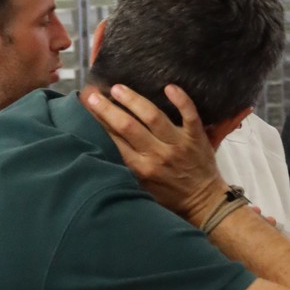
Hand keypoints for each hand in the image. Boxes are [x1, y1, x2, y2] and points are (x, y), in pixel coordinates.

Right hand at [81, 82, 220, 223]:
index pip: (113, 140)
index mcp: (140, 169)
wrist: (203, 202)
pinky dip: (180, 100)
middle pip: (127, 126)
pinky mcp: (196, 137)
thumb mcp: (141, 188)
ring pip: (153, 116)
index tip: (85, 107)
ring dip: (133, 100)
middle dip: (107, 108)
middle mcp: (157, 155)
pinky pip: (189, 114)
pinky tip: (168, 87)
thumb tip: (103, 144)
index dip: (97, 121)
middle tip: (92, 93)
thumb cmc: (169, 195)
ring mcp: (177, 144)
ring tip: (118, 88)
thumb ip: (125, 167)